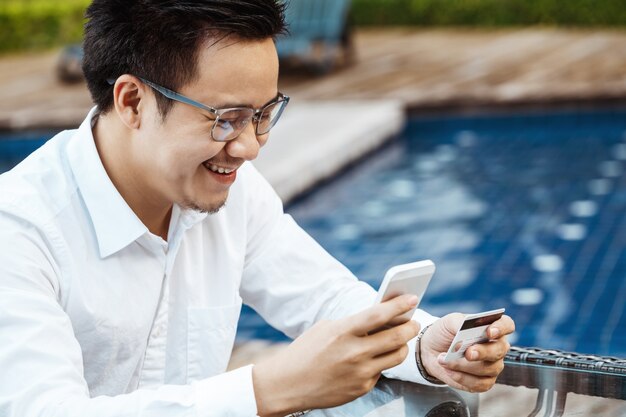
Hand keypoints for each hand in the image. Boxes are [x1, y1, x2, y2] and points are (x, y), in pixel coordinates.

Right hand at [252, 294, 420, 416]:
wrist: (287, 384)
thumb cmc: (306, 351)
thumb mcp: (327, 328)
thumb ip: (353, 324)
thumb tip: (382, 318)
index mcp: (343, 331)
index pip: (379, 315)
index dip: (399, 305)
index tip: (412, 299)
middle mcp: (354, 352)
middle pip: (396, 337)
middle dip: (410, 327)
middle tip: (413, 323)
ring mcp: (359, 373)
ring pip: (397, 356)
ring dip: (402, 346)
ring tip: (400, 339)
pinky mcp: (361, 388)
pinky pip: (381, 371)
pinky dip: (380, 362)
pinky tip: (373, 358)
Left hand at [420, 313, 514, 391]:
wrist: (431, 350)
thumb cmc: (444, 333)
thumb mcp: (448, 322)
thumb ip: (459, 322)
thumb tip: (464, 329)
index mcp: (491, 328)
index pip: (506, 325)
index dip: (501, 328)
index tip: (489, 332)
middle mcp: (496, 347)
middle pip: (499, 350)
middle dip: (483, 352)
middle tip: (468, 353)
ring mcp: (492, 366)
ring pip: (488, 369)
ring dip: (464, 366)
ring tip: (445, 361)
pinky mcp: (484, 382)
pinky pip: (480, 384)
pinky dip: (462, 378)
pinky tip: (449, 371)